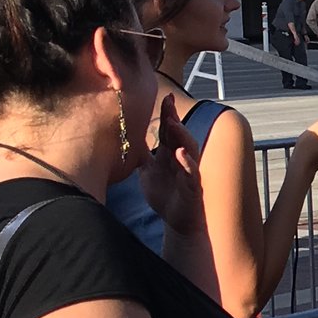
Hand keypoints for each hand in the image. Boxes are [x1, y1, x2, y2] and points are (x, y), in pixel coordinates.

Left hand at [135, 93, 203, 234]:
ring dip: (182, 135)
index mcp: (169, 154)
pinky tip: (180, 153)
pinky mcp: (193, 185)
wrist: (177, 221)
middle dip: (174, 117)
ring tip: (173, 124)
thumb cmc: (164, 196)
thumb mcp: (147, 172)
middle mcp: (181, 158)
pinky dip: (187, 161)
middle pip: (179, 133)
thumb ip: (141, 156)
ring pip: (189, 147)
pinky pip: (192, 171)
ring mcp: (188, 170)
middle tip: (168, 102)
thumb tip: (125, 140)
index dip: (167, 114)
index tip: (164, 97)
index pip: (168, 130)